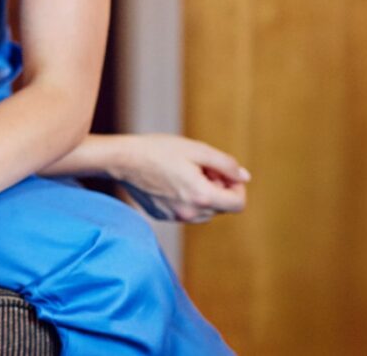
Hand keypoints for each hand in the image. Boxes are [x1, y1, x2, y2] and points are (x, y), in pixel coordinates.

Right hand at [112, 134, 249, 222]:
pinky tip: (170, 181)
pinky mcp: (162, 216)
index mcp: (202, 197)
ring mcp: (175, 217)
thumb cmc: (159, 150)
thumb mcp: (198, 149)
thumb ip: (226, 164)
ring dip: (204, 195)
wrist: (122, 159)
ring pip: (205, 211)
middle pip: (221, 208)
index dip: (237, 186)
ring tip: (185, 174)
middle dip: (219, 188)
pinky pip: (186, 212)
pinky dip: (186, 199)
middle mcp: (190, 213)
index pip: (238, 204)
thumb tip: (244, 177)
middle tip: (201, 168)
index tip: (223, 172)